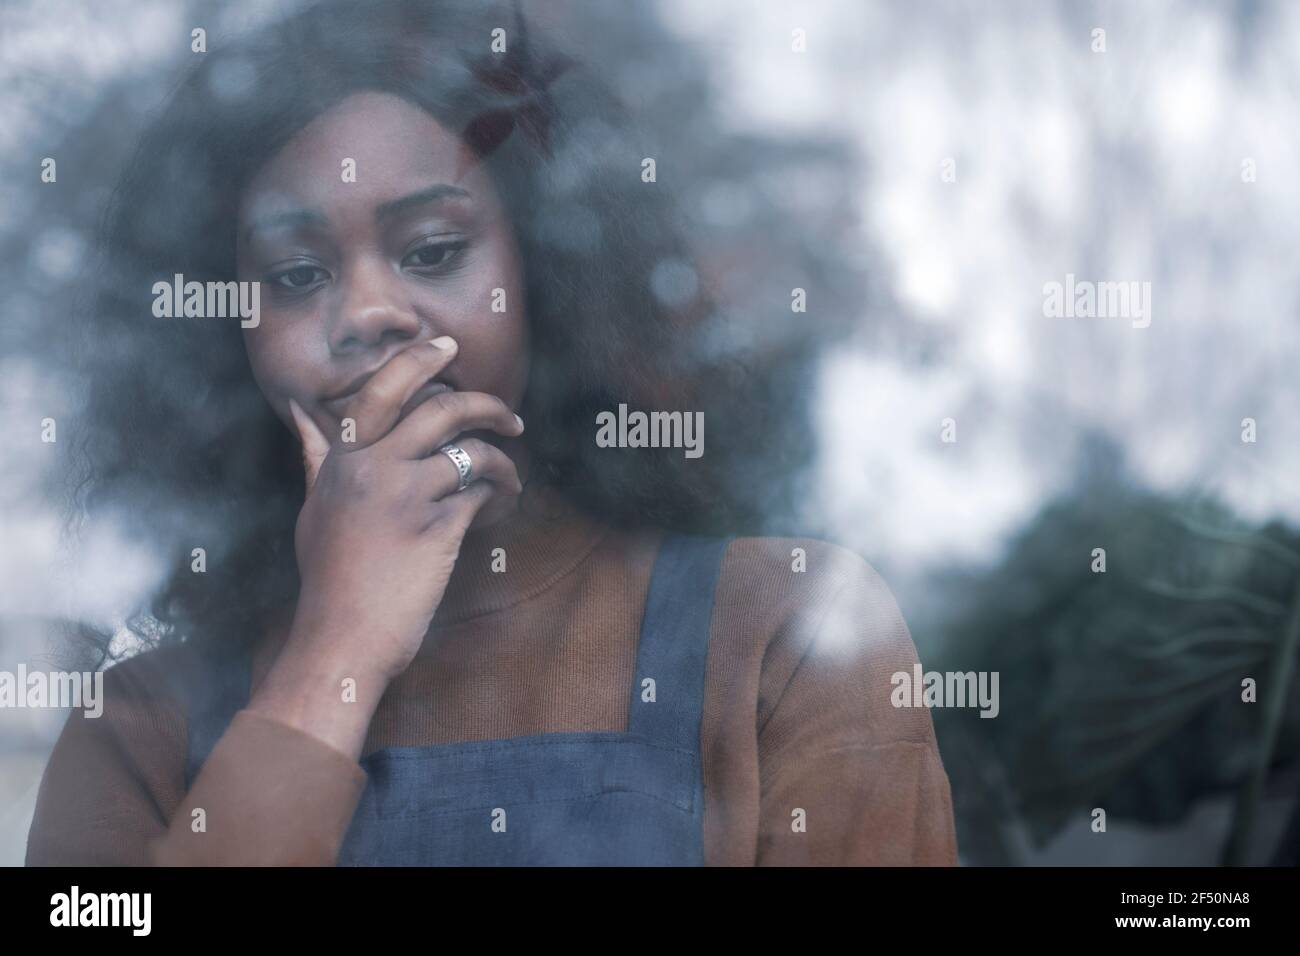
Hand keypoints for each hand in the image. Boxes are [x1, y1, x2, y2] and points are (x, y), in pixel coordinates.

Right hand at [286, 338, 523, 682]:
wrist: (341, 638)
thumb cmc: (328, 577)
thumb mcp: (314, 508)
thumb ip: (316, 456)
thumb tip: (302, 412)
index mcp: (343, 460)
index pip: (383, 388)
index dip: (418, 360)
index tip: (446, 347)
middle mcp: (372, 468)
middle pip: (440, 408)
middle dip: (486, 404)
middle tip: (509, 418)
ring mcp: (405, 497)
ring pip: (470, 451)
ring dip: (502, 461)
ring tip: (509, 477)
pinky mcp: (436, 529)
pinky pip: (480, 493)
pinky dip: (498, 495)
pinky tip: (500, 508)